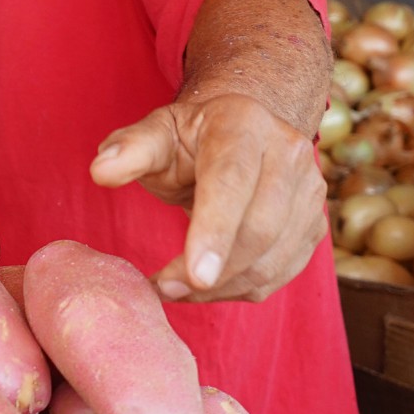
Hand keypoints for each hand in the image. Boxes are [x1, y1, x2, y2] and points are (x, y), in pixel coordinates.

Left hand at [88, 92, 326, 303]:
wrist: (240, 132)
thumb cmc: (189, 138)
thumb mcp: (155, 134)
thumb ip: (128, 150)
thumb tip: (100, 170)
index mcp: (244, 124)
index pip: (232, 182)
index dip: (215, 230)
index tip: (193, 275)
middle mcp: (289, 154)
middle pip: (260, 228)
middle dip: (213, 272)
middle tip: (164, 288)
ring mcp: (309, 191)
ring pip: (273, 258)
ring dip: (223, 287)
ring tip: (176, 289)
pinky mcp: (313, 225)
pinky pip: (280, 273)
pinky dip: (240, 289)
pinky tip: (206, 286)